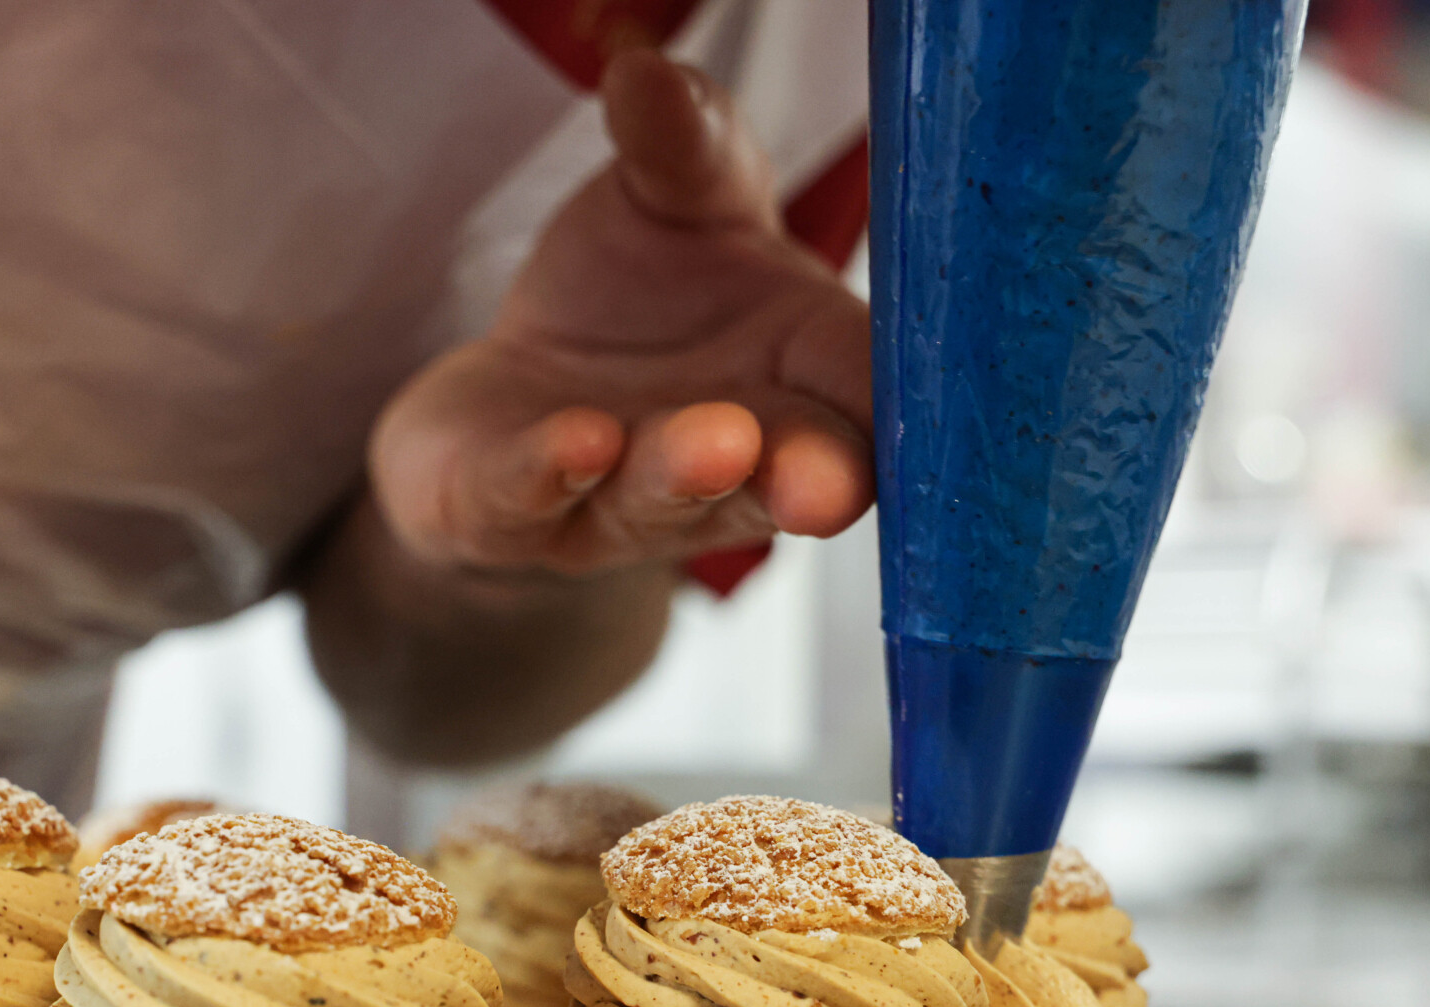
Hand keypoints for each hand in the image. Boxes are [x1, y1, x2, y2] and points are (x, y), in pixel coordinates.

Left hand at [369, 49, 872, 578]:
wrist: (507, 389)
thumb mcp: (669, 196)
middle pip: (786, 480)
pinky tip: (577, 442)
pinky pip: (532, 496)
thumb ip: (683, 142)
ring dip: (687, 475)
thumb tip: (648, 75)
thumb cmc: (624, 297)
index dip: (899, 417)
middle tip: (826, 483)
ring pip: (662, 500)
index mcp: (797, 375)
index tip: (922, 415)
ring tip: (716, 444)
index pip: (867, 403)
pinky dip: (553, 471)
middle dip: (808, 479)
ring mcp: (618, 500)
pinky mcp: (511, 507)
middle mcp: (727, 465)